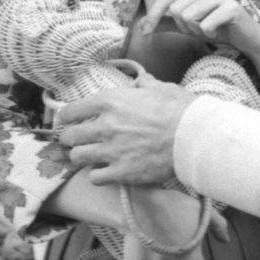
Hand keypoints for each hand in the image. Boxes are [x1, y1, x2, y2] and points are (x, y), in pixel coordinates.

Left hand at [58, 75, 195, 184]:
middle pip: (70, 136)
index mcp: (112, 101)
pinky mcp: (121, 172)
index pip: (73, 109)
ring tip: (89, 157)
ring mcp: (111, 151)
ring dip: (82, 157)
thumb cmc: (180, 109)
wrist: (193, 137)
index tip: (67, 119)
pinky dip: (97, 175)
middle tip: (76, 140)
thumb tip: (141, 82)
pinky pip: (94, 177)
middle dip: (70, 138)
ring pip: (77, 157)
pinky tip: (106, 171)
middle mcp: (106, 126)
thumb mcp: (162, 88)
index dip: (67, 116)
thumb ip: (145, 85)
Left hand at [138, 0, 259, 58]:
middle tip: (199, 29)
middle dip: (183, 26)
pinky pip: (205, 24)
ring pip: (189, 16)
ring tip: (209, 30)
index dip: (153, 15)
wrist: (246, 37)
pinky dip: (208, 34)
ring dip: (196, 31)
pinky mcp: (231, 6)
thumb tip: (140, 26)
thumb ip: (166, 22)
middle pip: (177, 8)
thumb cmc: (216, 27)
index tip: (145, 32)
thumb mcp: (187, 24)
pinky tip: (218, 31)